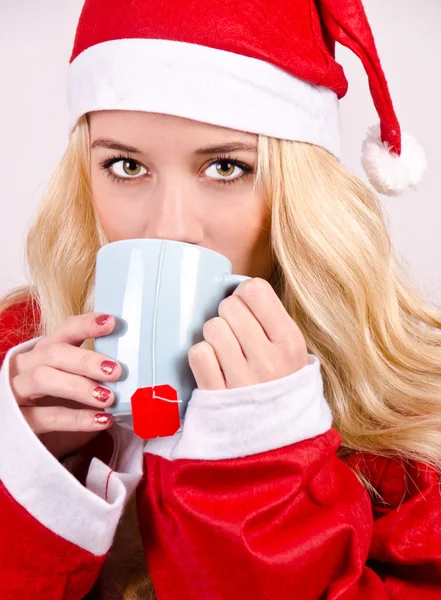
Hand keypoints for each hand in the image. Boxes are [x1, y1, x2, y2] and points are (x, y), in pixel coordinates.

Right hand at [9, 313, 121, 457]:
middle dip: (86, 360)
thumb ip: (96, 373)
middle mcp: (27, 366)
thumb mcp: (77, 384)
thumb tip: (131, 370)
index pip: (64, 331)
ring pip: (43, 379)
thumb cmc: (59, 407)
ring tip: (108, 398)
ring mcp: (18, 392)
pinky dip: (77, 419)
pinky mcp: (19, 422)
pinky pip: (47, 417)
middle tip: (115, 370)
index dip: (86, 325)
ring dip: (79, 387)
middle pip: (53, 353)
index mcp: (45, 351)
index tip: (112, 323)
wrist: (32, 442)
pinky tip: (101, 420)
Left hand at [188, 277, 307, 389]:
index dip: (245, 295)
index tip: (247, 309)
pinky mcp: (217, 394)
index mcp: (290, 342)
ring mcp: (242, 378)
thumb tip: (241, 290)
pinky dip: (202, 357)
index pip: (256, 290)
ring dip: (214, 336)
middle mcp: (268, 359)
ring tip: (226, 352)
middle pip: (230, 306)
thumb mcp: (293, 353)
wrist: (277, 441)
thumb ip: (272, 321)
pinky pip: (198, 353)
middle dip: (228, 315)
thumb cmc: (281, 386)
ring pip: (212, 328)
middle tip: (235, 333)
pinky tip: (214, 366)